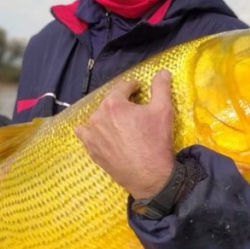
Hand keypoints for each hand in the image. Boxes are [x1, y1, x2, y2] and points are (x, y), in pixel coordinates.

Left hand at [75, 69, 174, 198]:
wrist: (149, 176)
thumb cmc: (156, 141)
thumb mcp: (163, 110)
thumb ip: (161, 87)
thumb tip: (162, 71)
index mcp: (113, 103)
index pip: (123, 87)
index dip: (133, 87)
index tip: (139, 89)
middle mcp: (98, 116)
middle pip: (110, 102)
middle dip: (122, 102)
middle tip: (134, 108)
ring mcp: (92, 134)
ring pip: (98, 117)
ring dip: (108, 116)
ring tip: (121, 122)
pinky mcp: (91, 150)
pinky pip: (85, 134)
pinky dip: (92, 131)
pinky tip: (99, 132)